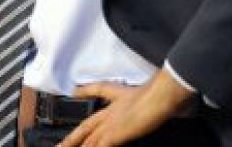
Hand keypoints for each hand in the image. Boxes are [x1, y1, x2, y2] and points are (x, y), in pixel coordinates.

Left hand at [57, 70, 196, 146]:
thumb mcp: (156, 92)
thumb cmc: (164, 93)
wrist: (162, 94)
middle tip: (59, 145)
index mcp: (121, 95)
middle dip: (73, 137)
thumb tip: (172, 102)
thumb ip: (155, 96)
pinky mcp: (113, 135)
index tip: (75, 91)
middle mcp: (112, 109)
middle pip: (86, 124)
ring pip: (87, 139)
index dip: (85, 90)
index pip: (100, 91)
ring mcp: (111, 123)